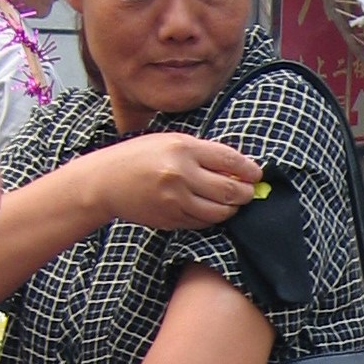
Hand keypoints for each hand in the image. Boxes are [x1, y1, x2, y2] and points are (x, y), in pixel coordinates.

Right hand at [86, 134, 263, 230]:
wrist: (105, 182)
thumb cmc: (140, 156)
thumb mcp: (171, 141)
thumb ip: (204, 152)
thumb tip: (240, 167)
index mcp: (183, 149)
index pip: (230, 161)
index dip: (250, 170)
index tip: (258, 174)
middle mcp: (180, 174)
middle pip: (230, 190)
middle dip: (247, 193)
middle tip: (250, 191)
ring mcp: (175, 200)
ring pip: (220, 212)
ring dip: (233, 209)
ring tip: (233, 202)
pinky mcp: (170, 219)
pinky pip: (203, 223)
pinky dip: (213, 218)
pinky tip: (212, 209)